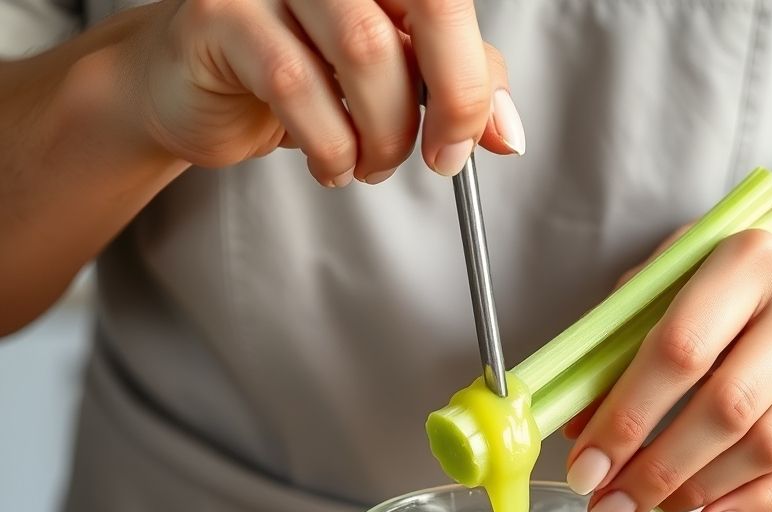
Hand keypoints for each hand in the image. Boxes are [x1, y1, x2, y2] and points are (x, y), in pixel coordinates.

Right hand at [126, 0, 522, 185]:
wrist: (192, 90)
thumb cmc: (293, 78)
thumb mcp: (389, 83)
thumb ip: (454, 90)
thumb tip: (509, 134)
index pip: (449, 4)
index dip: (471, 80)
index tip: (466, 144)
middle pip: (426, 6)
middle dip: (447, 101)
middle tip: (436, 160)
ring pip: (366, 53)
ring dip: (382, 137)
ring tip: (369, 165)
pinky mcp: (223, 14)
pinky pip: (297, 88)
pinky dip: (329, 148)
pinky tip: (330, 164)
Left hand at [565, 205, 771, 511]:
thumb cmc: (717, 292)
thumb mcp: (659, 294)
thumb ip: (616, 352)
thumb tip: (578, 430)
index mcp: (748, 262)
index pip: (680, 350)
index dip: (627, 418)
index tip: (586, 468)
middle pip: (727, 407)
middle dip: (656, 471)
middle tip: (608, 508)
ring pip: (767, 447)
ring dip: (697, 491)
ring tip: (646, 510)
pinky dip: (752, 506)